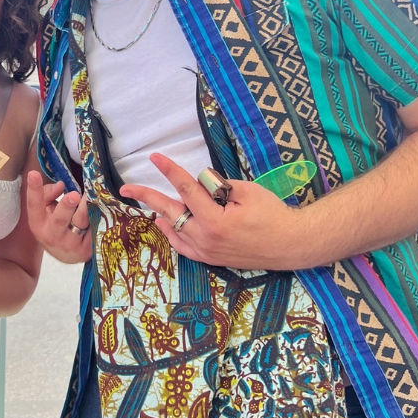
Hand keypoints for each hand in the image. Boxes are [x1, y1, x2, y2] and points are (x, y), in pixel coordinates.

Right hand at [25, 169, 91, 263]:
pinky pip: (94, 230)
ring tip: (93, 195)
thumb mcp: (46, 211)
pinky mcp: (86, 250)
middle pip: (59, 219)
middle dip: (66, 206)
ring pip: (81, 223)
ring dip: (87, 208)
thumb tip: (60, 185)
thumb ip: (48, 194)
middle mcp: (52, 236)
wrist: (66, 256)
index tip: (33, 174)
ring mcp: (70, 244)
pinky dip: (98, 217)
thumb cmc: (54, 225)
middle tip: (74, 195)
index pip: (34, 205)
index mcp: (38, 224)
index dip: (33, 190)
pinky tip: (103, 207)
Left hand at [120, 154, 307, 270]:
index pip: (186, 189)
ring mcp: (206, 251)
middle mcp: (205, 238)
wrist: (291, 244)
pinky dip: (171, 233)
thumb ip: (218, 186)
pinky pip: (182, 246)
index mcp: (215, 220)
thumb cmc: (273, 214)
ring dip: (159, 213)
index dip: (169, 171)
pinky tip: (163, 223)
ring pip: (173, 230)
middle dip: (146, 197)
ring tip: (143, 201)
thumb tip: (198, 184)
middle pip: (170, 212)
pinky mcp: (211, 259)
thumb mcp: (247, 190)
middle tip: (126, 189)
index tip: (154, 158)